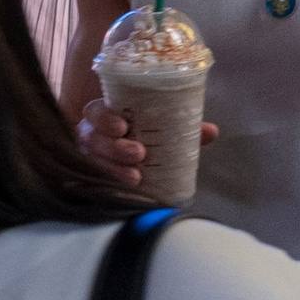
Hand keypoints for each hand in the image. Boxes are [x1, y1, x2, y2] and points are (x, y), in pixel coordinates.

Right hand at [80, 100, 217, 176]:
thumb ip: (183, 127)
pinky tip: (126, 188)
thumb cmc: (147, 134)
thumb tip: (211, 132)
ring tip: (136, 176)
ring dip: (113, 168)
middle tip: (139, 153)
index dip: (105, 118)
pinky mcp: (90, 174)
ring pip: (91, 159)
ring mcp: (89, 155)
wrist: (133, 157)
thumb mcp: (163, 128)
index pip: (95, 111)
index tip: (124, 127)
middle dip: (114, 146)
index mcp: (106, 114)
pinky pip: (92, 179)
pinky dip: (109, 183)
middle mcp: (92, 133)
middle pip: (91, 136)